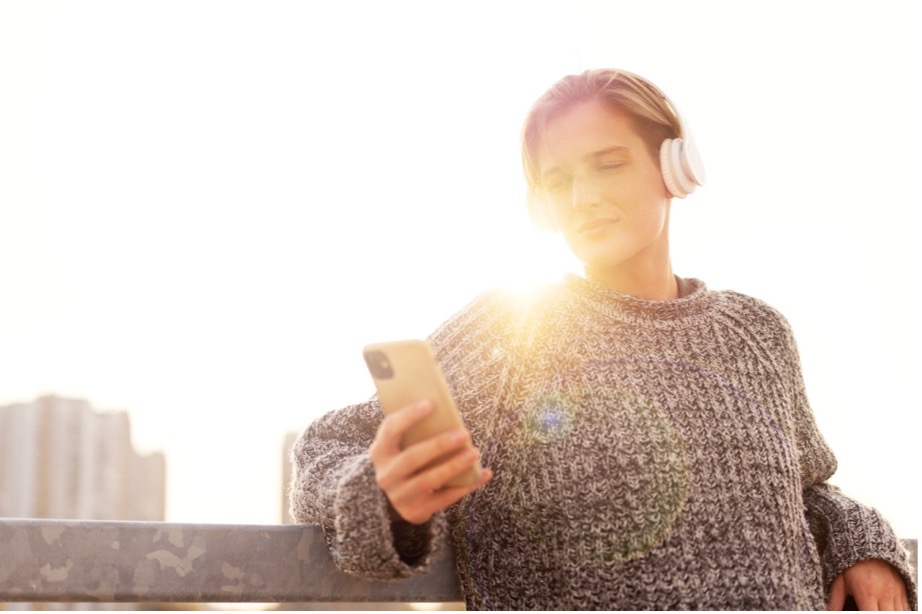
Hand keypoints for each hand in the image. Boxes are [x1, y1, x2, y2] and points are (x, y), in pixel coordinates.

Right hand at [369, 399, 491, 524]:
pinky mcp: (415, 511)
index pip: (391, 429)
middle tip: (465, 433)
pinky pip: (443, 498)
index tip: (431, 403)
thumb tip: (446, 410)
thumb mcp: (402, 444)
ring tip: (474, 453)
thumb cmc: (406, 458)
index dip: (409, 416)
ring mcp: (399, 495)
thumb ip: (417, 430)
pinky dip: (465, 486)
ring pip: (428, 480)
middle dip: (439, 445)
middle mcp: (386, 474)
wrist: (395, 496)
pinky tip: (482, 474)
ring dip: (454, 466)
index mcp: (380, 450)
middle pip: (412, 458)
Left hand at [828, 559, 909, 609]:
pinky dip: (897, 611)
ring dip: (888, 613)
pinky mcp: (903, 590)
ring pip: (898, 613)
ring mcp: (896, 592)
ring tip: (875, 607)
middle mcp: (885, 593)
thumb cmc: (851, 563)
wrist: (868, 545)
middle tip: (867, 608)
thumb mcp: (839, 580)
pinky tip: (886, 608)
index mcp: (867, 592)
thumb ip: (835, 599)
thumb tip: (830, 611)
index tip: (860, 612)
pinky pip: (906, 608)